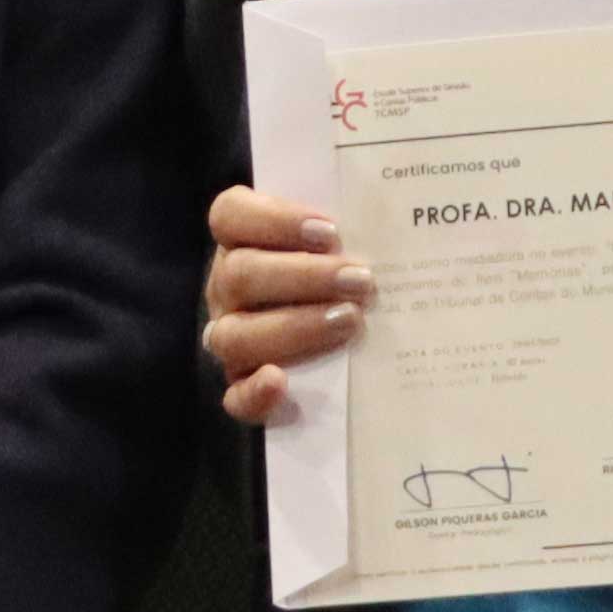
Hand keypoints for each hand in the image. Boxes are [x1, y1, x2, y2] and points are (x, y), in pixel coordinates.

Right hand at [204, 186, 363, 425]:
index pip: (231, 215)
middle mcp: (226, 287)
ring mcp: (230, 337)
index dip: (275, 220)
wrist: (332, 325)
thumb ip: (347, 221)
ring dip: (294, 328)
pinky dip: (254, 393)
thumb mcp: (334, 238)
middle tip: (360, 281)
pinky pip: (234, 396)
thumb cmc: (336, 265)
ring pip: (235, 335)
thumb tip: (386, 215)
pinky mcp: (241, 384)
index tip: (330, 231)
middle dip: (304, 277)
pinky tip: (280, 382)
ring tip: (349, 321)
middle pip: (240, 275)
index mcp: (240, 239)